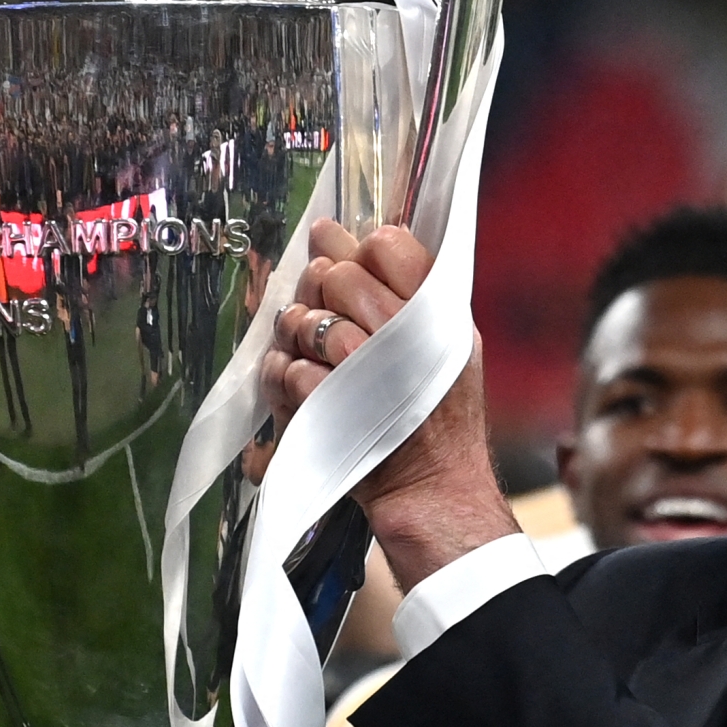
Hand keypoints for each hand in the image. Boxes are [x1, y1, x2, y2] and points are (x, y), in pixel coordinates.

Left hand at [258, 220, 514, 587]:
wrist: (434, 492)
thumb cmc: (431, 422)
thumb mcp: (434, 346)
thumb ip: (392, 290)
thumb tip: (330, 234)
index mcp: (439, 313)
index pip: (390, 245)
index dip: (357, 253)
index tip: (347, 278)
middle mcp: (412, 336)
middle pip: (341, 277)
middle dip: (319, 294)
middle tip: (322, 321)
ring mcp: (374, 374)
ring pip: (310, 324)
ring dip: (298, 338)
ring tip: (310, 358)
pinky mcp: (337, 411)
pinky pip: (292, 373)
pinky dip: (286, 380)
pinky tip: (300, 394)